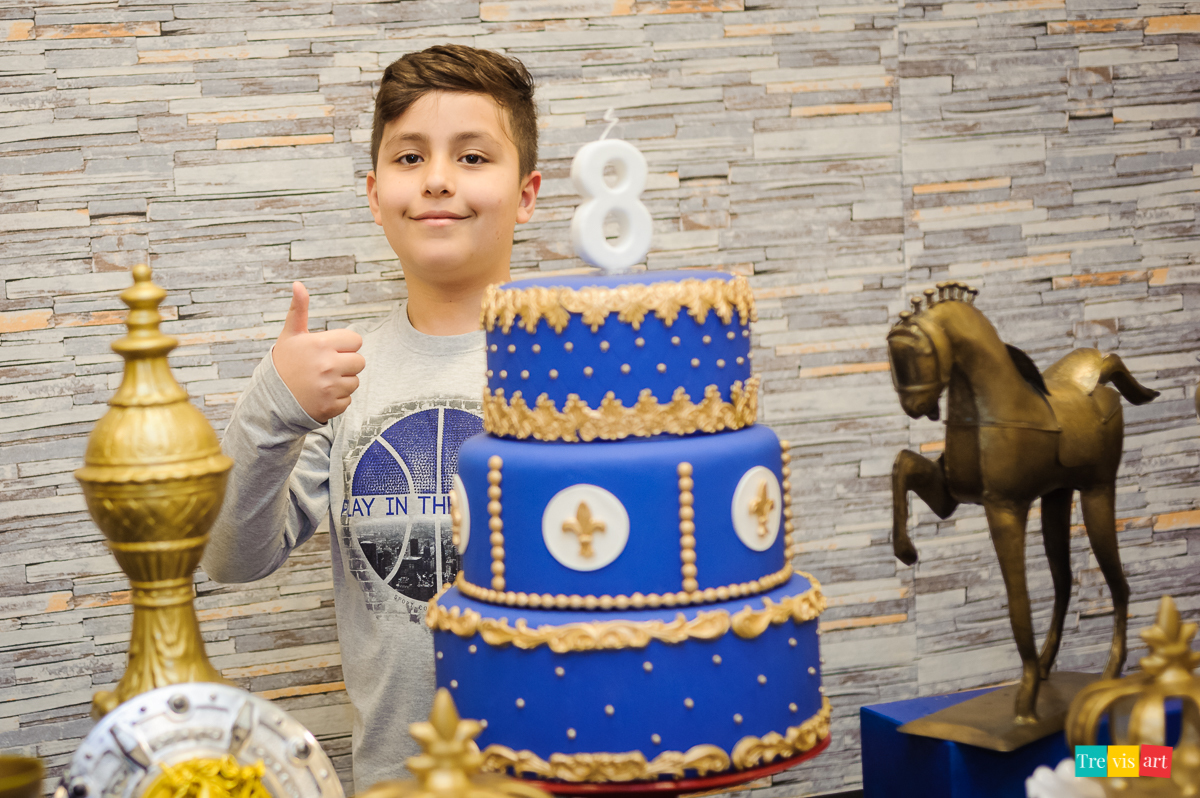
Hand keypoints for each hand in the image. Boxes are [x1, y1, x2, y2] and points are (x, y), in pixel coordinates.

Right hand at [272, 282, 364, 422]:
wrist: (271, 399)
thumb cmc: (284, 363)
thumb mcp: (290, 334)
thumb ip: (298, 309)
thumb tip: (298, 284)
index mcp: (321, 345)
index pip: (356, 340)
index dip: (344, 345)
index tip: (329, 350)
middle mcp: (328, 366)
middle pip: (360, 361)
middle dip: (346, 363)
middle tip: (325, 366)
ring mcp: (330, 388)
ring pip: (355, 381)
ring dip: (342, 382)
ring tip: (321, 381)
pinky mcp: (332, 406)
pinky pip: (348, 400)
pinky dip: (337, 399)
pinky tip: (321, 395)